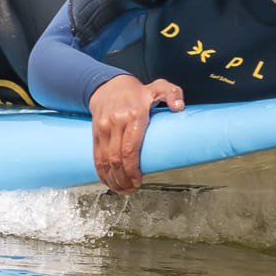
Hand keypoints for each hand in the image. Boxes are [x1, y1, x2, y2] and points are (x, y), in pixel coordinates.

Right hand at [88, 74, 184, 193]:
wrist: (110, 86)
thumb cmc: (137, 92)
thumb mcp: (159, 87)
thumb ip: (172, 93)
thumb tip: (179, 107)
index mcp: (133, 115)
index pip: (129, 149)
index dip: (133, 169)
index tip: (139, 180)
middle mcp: (115, 122)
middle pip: (116, 159)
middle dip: (124, 179)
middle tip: (132, 189)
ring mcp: (103, 128)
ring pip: (105, 161)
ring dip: (113, 179)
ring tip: (123, 190)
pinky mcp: (95, 133)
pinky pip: (96, 157)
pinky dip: (101, 173)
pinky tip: (109, 182)